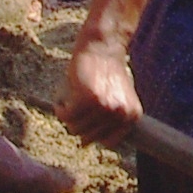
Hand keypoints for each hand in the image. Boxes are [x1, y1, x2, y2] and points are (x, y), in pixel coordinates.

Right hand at [58, 29, 143, 148]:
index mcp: (131, 116)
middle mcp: (120, 113)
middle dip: (79, 125)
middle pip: (89, 137)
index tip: (90, 119)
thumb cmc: (108, 74)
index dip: (95, 132)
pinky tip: (62, 101)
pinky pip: (66, 115)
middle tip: (78, 108)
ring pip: (75, 128)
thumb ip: (108, 122)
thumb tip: (84, 145)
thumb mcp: (118, 99)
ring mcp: (104, 106)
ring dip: (69, 117)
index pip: (108, 142)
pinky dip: (60, 110)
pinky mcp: (86, 98)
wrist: (102, 47)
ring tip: (71, 102)